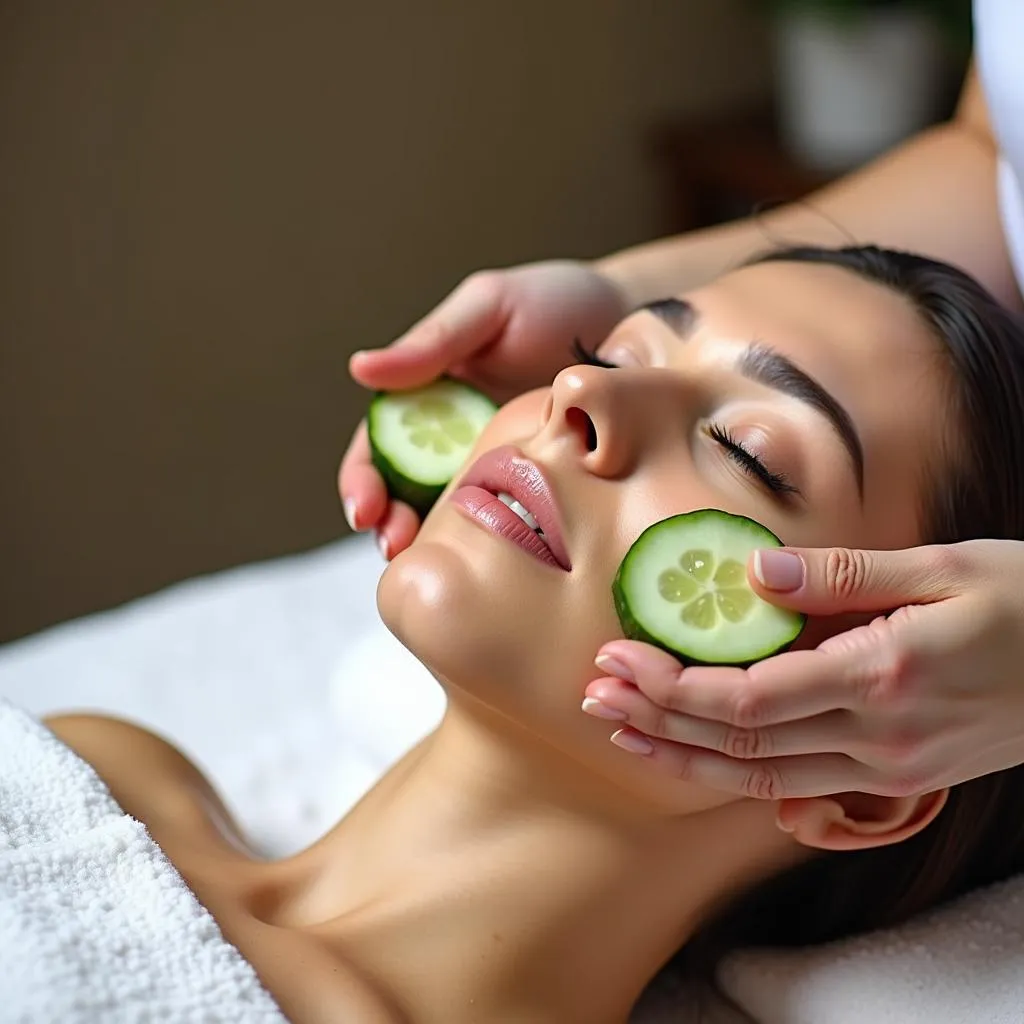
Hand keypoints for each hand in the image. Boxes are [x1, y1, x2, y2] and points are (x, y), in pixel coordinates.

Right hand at [339, 261, 627, 557]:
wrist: (634, 322)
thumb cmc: (555, 303)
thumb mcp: (490, 308)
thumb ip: (431, 343)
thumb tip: (359, 368)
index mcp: (428, 398)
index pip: (378, 450)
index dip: (362, 482)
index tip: (365, 509)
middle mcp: (454, 439)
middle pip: (404, 496)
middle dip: (388, 526)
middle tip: (394, 547)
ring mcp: (495, 468)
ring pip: (449, 520)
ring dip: (431, 546)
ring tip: (429, 564)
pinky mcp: (538, 488)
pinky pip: (507, 524)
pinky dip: (490, 548)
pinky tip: (491, 566)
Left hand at [583, 540, 1023, 812]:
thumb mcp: (945, 567)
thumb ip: (843, 575)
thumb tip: (752, 572)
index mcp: (883, 676)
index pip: (749, 699)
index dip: (674, 687)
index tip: (621, 659)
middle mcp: (880, 737)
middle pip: (740, 745)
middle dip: (659, 722)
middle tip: (595, 697)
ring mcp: (892, 766)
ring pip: (763, 777)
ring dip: (686, 757)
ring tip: (624, 731)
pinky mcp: (901, 774)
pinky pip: (802, 784)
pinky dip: (739, 772)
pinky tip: (699, 757)